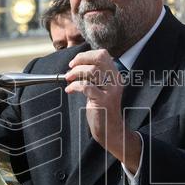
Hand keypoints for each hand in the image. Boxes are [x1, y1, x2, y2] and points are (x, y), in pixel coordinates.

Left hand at [64, 49, 140, 171]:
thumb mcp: (101, 88)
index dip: (87, 55)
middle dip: (80, 60)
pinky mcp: (103, 100)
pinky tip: (69, 90)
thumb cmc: (102, 109)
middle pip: (98, 59)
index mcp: (115, 75)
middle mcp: (115, 80)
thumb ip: (94, 76)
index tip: (75, 61)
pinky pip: (85, 86)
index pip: (103, 54)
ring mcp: (110, 90)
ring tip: (68, 79)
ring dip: (75, 73)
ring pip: (92, 71)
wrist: (110, 129)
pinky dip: (74, 86)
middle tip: (70, 68)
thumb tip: (76, 64)